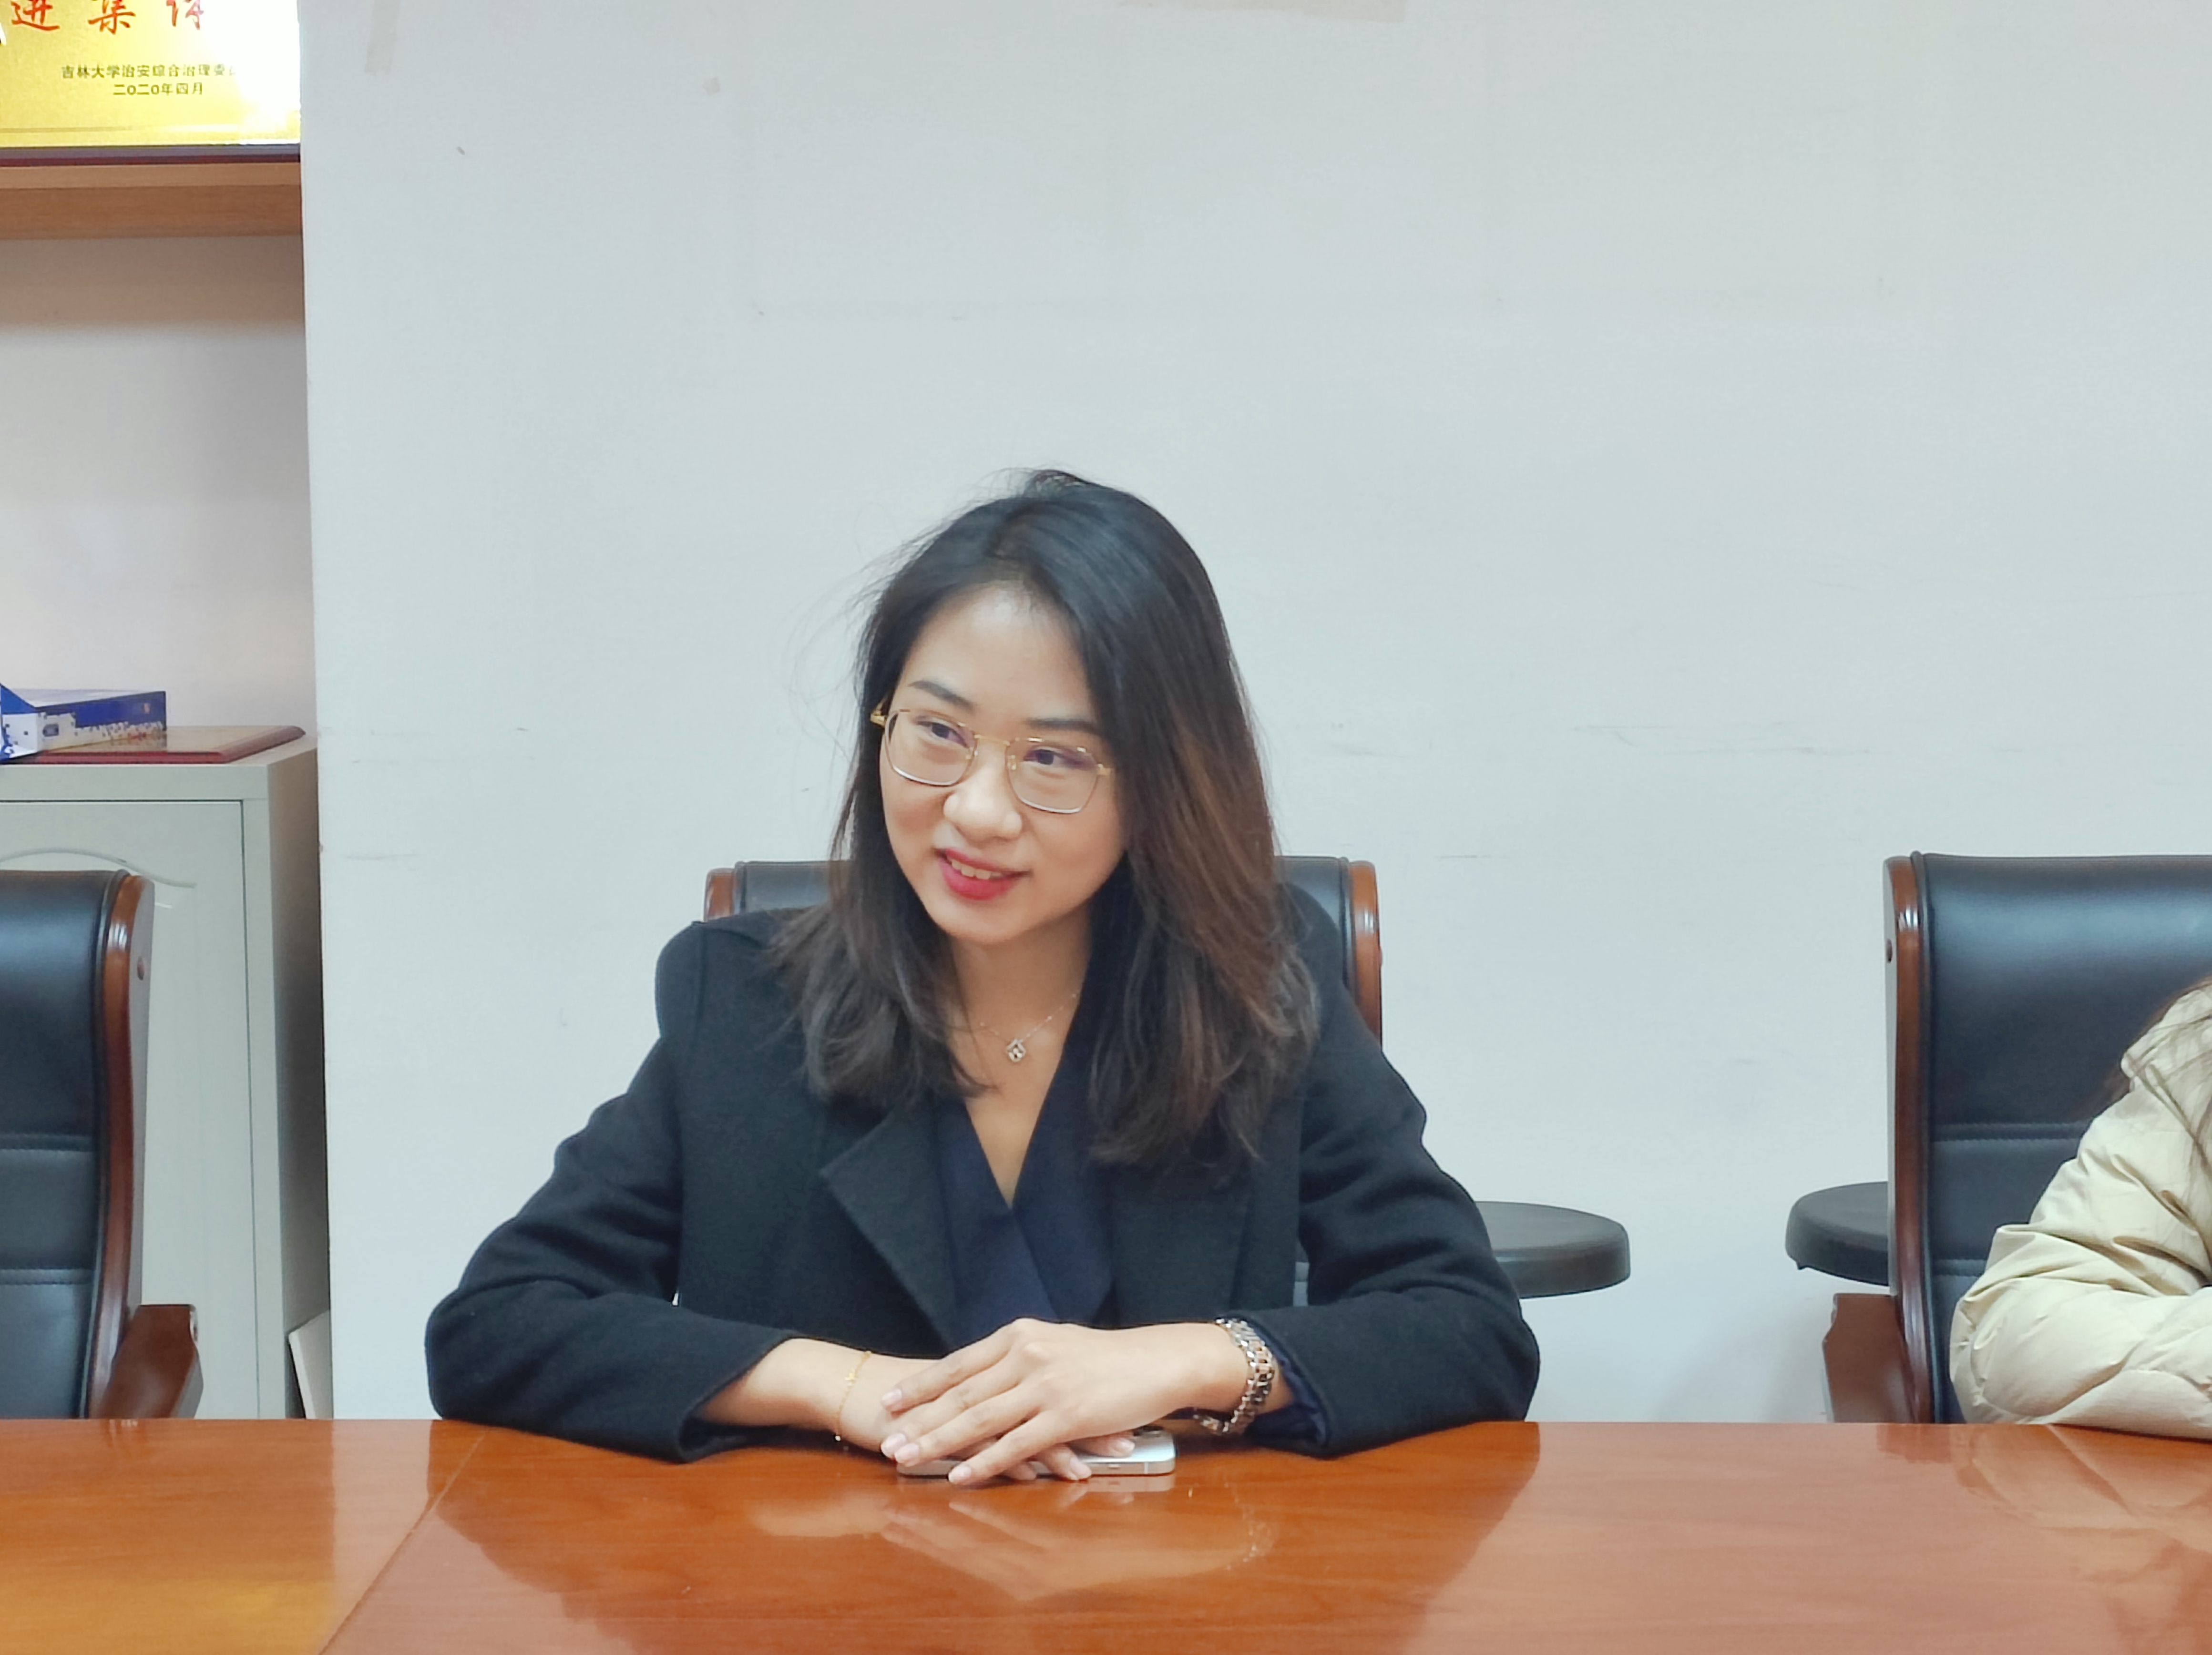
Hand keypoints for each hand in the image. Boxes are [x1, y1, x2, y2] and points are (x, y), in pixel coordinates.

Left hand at [877, 1318, 1245, 1484]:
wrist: (1158, 1360)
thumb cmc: (1107, 1357)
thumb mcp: (1056, 1342)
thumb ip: (1017, 1356)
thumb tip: (982, 1375)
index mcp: (1019, 1336)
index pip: (959, 1364)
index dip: (922, 1386)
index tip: (889, 1402)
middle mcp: (1026, 1356)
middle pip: (961, 1394)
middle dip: (919, 1421)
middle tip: (886, 1441)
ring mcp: (1046, 1386)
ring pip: (981, 1419)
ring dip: (940, 1443)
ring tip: (908, 1460)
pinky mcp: (1067, 1415)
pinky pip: (1017, 1443)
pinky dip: (986, 1462)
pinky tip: (961, 1475)